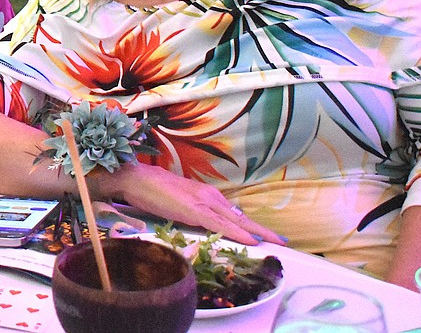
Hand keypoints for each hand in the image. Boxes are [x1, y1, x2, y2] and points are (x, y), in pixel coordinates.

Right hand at [95, 162, 286, 246]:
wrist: (137, 179)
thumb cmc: (153, 191)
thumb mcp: (179, 202)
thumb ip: (193, 211)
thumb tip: (204, 223)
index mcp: (206, 195)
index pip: (234, 213)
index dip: (252, 225)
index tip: (268, 234)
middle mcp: (209, 196)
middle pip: (241, 217)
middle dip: (263, 229)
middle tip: (284, 240)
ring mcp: (203, 202)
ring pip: (236, 220)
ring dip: (257, 232)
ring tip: (276, 241)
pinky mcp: (194, 210)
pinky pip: (221, 224)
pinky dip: (238, 232)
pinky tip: (251, 240)